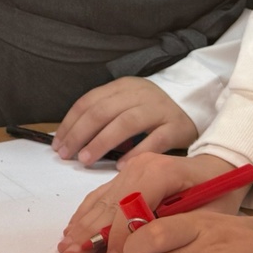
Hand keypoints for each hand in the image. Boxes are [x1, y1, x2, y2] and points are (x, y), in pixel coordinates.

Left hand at [54, 77, 198, 165]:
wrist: (194, 103)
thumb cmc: (151, 110)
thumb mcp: (126, 104)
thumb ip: (104, 117)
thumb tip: (72, 141)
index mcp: (123, 86)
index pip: (89, 102)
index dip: (70, 123)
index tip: (58, 144)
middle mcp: (140, 94)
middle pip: (103, 111)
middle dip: (80, 134)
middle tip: (68, 155)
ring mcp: (160, 109)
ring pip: (126, 123)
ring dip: (102, 142)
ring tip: (86, 160)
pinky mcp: (177, 126)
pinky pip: (155, 140)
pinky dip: (136, 152)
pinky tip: (121, 166)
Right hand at [58, 152, 240, 252]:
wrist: (219, 168)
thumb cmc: (219, 192)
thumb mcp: (208, 214)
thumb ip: (175, 232)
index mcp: (162, 171)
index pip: (133, 206)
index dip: (122, 236)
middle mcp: (141, 166)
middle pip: (110, 203)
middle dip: (91, 233)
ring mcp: (130, 168)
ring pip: (100, 200)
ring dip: (82, 226)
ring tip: (67, 248)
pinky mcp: (124, 174)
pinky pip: (100, 195)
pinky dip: (86, 215)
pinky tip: (74, 231)